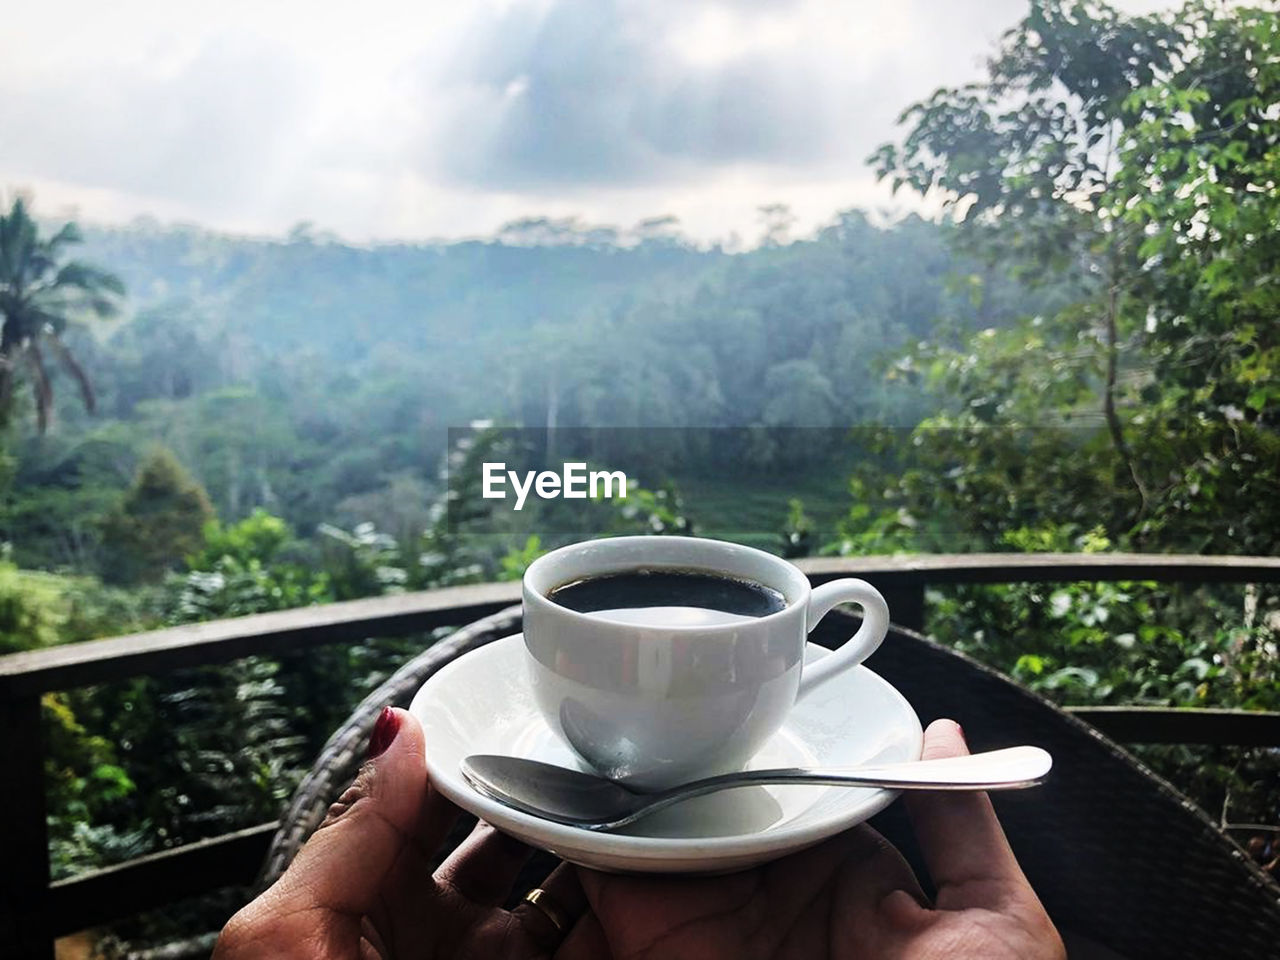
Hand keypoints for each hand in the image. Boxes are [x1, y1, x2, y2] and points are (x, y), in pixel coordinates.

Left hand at [213, 707, 608, 959]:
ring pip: (553, 883)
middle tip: (586, 753)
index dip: (471, 755)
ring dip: (585, 843)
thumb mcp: (291, 932)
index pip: (430, 800)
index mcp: (368, 890)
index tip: (517, 716)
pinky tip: (630, 867)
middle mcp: (436, 923)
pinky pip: (581, 938)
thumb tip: (398, 730)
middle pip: (503, 834)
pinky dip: (608, 901)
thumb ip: (353, 827)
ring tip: (620, 800)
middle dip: (541, 792)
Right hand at [579, 718, 1064, 959]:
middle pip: (722, 804)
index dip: (764, 742)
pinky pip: (619, 884)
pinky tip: (576, 788)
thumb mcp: (990, 918)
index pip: (799, 792)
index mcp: (851, 876)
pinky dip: (591, 841)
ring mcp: (718, 922)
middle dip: (686, 754)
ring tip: (597, 720)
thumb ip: (959, 824)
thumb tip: (941, 732)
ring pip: (664, 835)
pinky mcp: (663, 946)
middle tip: (647, 686)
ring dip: (631, 787)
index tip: (729, 683)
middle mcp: (778, 893)